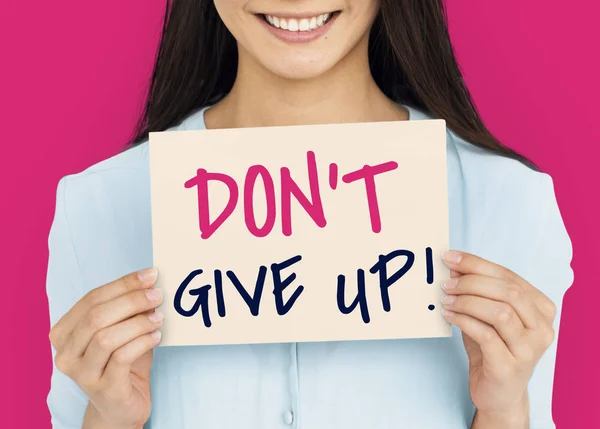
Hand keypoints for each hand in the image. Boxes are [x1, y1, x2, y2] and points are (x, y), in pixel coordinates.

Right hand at [49, 268, 163, 428]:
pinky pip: (122, 357)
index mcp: (64, 333)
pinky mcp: (103, 388)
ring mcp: (82, 373)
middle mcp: (66, 354)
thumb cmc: (122, 363)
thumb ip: (128, 310)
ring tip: (159, 318)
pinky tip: (157, 336)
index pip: (91, 299)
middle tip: (158, 295)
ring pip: (106, 337)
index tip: (150, 275)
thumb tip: (150, 284)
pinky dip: (143, 341)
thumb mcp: (122, 331)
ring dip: (138, 322)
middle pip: (97, 316)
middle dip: (132, 300)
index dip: (123, 284)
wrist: (121, 407)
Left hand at [440, 250, 556, 423]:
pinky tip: (449, 316)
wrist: (498, 393)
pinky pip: (486, 335)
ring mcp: (530, 349)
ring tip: (446, 300)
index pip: (509, 276)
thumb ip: (477, 291)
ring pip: (500, 312)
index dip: (477, 264)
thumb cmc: (492, 349)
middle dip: (471, 282)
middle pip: (508, 291)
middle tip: (446, 283)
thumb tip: (454, 265)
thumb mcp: (486, 315)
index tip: (450, 257)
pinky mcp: (510, 366)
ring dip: (467, 301)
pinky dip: (464, 320)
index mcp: (541, 308)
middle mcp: (542, 328)